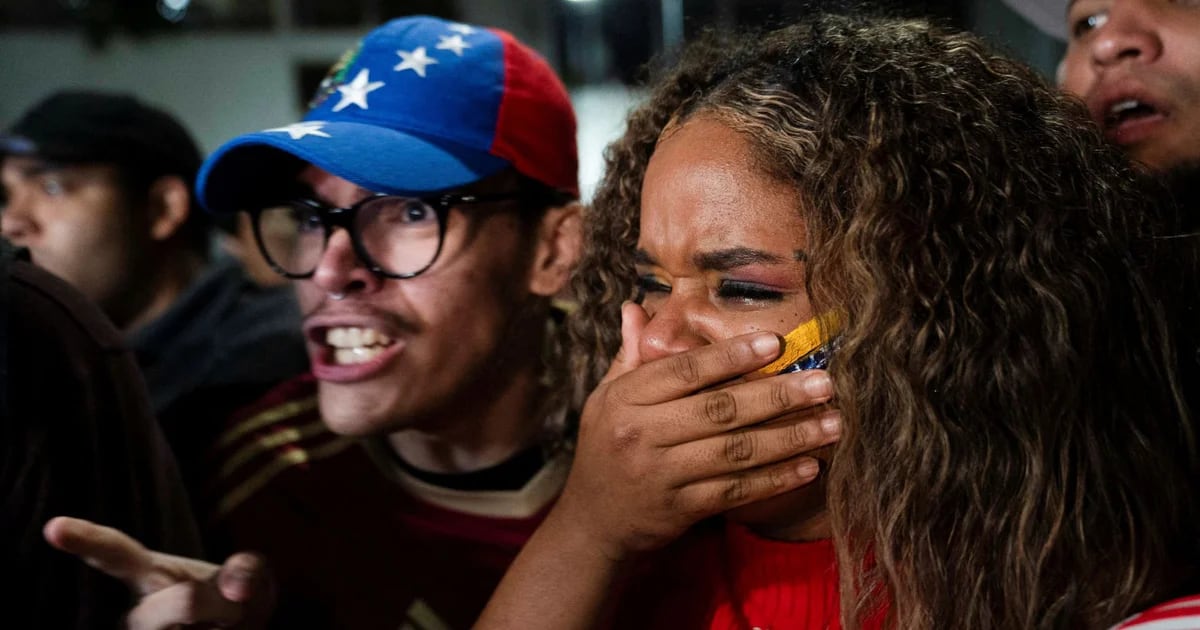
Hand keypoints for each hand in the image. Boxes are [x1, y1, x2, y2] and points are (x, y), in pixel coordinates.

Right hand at [43, 516, 274, 629]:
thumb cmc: (232, 601)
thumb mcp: (249, 577)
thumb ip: (247, 571)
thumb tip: (236, 590)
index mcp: (149, 576)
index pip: (114, 553)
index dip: (86, 538)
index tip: (54, 526)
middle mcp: (135, 614)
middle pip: (186, 602)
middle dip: (223, 604)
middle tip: (232, 610)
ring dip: (228, 629)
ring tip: (220, 629)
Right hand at [555, 302, 839, 560]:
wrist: (592, 522)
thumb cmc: (606, 448)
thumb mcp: (606, 398)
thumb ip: (629, 354)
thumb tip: (636, 307)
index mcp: (625, 399)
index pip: (684, 371)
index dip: (731, 356)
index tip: (775, 344)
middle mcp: (641, 435)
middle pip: (719, 410)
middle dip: (777, 396)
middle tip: (824, 383)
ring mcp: (662, 475)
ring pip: (735, 452)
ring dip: (790, 438)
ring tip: (833, 424)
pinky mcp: (681, 509)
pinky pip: (736, 491)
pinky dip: (776, 479)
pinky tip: (809, 466)